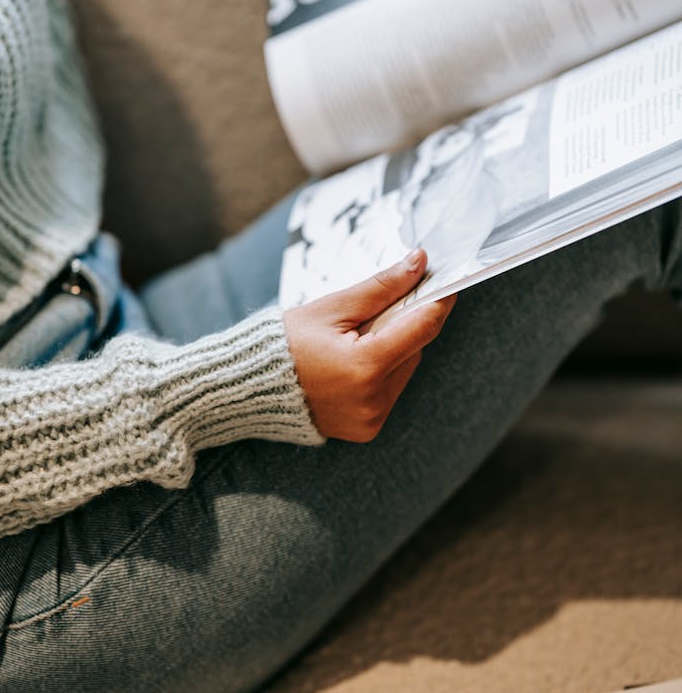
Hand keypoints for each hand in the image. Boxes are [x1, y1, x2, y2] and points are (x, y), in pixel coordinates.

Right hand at [283, 249, 455, 441]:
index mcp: (365, 366)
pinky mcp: (367, 429)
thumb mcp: (333, 306)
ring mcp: (371, 419)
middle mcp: (374, 399)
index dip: (438, 300)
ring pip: (404, 370)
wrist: (249, 387)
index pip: (423, 326)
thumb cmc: (285, 342)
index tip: (444, 281)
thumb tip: (419, 263)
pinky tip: (350, 366)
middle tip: (376, 310)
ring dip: (393, 350)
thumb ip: (382, 287)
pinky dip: (380, 373)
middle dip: (404, 325)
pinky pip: (389, 391)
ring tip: (353, 341)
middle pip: (415, 349)